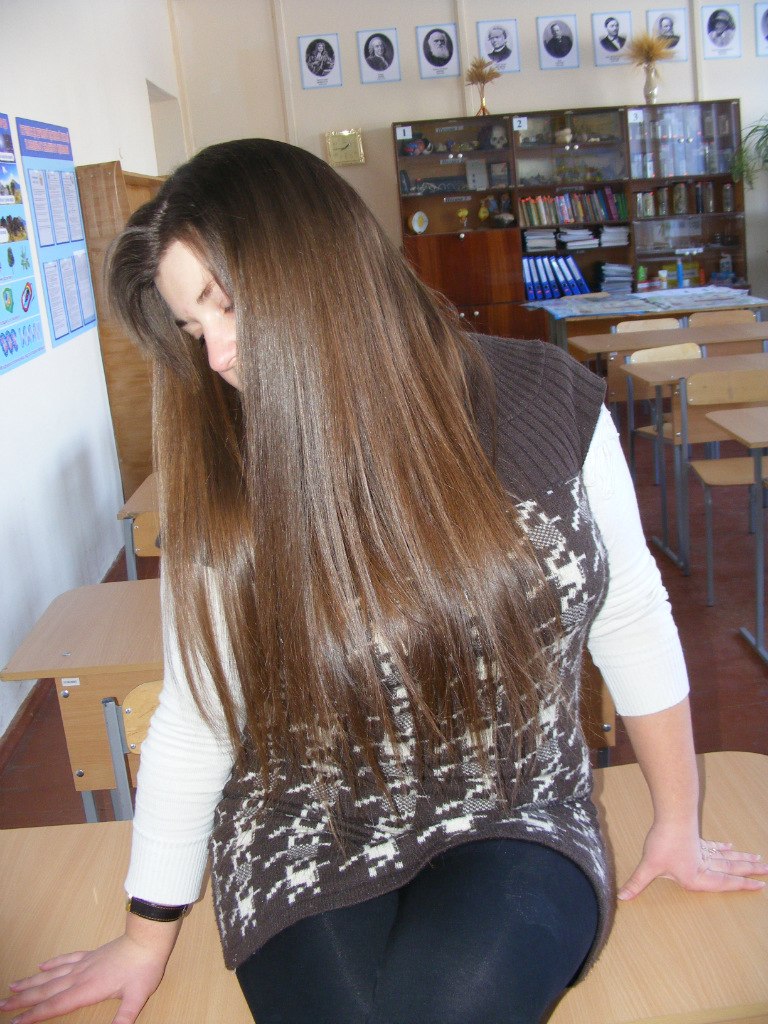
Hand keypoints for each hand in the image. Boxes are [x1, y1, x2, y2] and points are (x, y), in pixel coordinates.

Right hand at [0, 926, 176, 1023]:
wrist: (148, 939)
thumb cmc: (144, 968)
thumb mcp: (137, 997)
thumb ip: (124, 1018)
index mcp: (88, 989)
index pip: (55, 1006)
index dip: (33, 1016)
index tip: (14, 1023)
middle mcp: (80, 976)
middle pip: (46, 991)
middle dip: (23, 1000)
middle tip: (2, 1006)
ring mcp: (84, 963)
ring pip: (51, 975)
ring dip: (31, 982)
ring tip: (12, 986)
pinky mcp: (91, 955)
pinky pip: (67, 959)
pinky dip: (52, 963)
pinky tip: (41, 965)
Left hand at [618, 822, 767, 900]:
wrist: (671, 816)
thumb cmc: (663, 842)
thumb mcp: (649, 865)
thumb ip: (637, 883)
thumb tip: (622, 897)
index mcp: (696, 877)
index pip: (723, 884)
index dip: (741, 886)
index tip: (760, 886)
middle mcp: (704, 865)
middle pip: (731, 870)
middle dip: (749, 873)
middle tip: (767, 872)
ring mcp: (702, 850)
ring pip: (727, 857)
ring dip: (742, 860)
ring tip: (759, 860)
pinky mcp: (697, 839)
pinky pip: (714, 846)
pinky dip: (723, 848)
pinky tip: (731, 846)